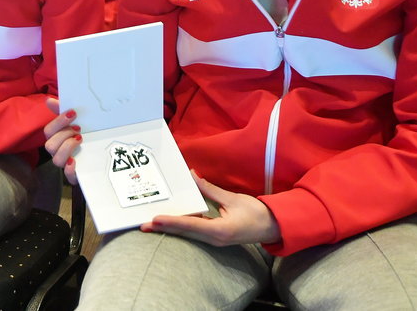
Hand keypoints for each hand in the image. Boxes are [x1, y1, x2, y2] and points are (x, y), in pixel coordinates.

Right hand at [43, 98, 81, 182]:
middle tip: (79, 129)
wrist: (101, 155)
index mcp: (57, 138)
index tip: (73, 113)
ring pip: (56, 160)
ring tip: (80, 140)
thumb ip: (62, 110)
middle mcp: (58, 151)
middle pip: (49, 146)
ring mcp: (66, 163)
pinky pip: (68, 176)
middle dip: (64, 135)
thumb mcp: (76, 121)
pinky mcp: (75, 175)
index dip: (58, 122)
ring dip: (67, 148)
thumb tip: (49, 100)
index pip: (48, 131)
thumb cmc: (84, 134)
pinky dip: (70, 169)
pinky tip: (76, 161)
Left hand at [144, 172, 280, 245]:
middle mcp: (215, 238)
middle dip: (163, 228)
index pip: (191, 225)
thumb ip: (209, 189)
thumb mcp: (232, 199)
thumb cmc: (256, 212)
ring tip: (150, 225)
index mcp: (220, 230)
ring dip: (169, 229)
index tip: (155, 220)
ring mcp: (214, 240)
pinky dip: (180, 227)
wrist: (273, 227)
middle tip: (142, 225)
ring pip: (187, 234)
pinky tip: (169, 223)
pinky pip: (194, 233)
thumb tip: (191, 176)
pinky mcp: (214, 238)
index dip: (172, 222)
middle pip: (184, 233)